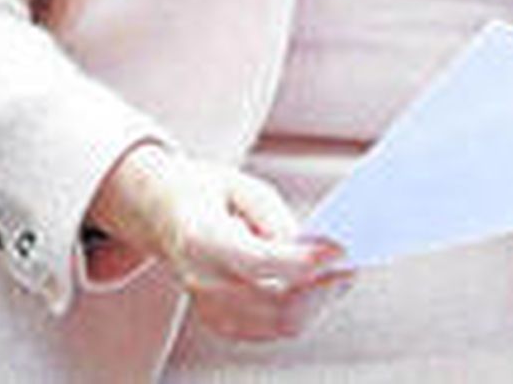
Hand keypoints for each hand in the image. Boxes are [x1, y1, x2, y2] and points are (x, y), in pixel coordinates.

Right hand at [91, 142, 350, 341]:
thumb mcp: (239, 185)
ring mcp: (209, 310)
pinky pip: (272, 327)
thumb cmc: (205, 192)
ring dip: (318, 301)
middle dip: (321, 288)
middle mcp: (202, 282)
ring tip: (342, 273)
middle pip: (276, 305)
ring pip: (280, 324)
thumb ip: (274, 216)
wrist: (160, 214)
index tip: (340, 249)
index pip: (258, 262)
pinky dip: (302, 309)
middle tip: (351, 263)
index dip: (303, 261)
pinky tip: (319, 286)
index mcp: (200, 238)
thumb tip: (312, 248)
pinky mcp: (222, 323)